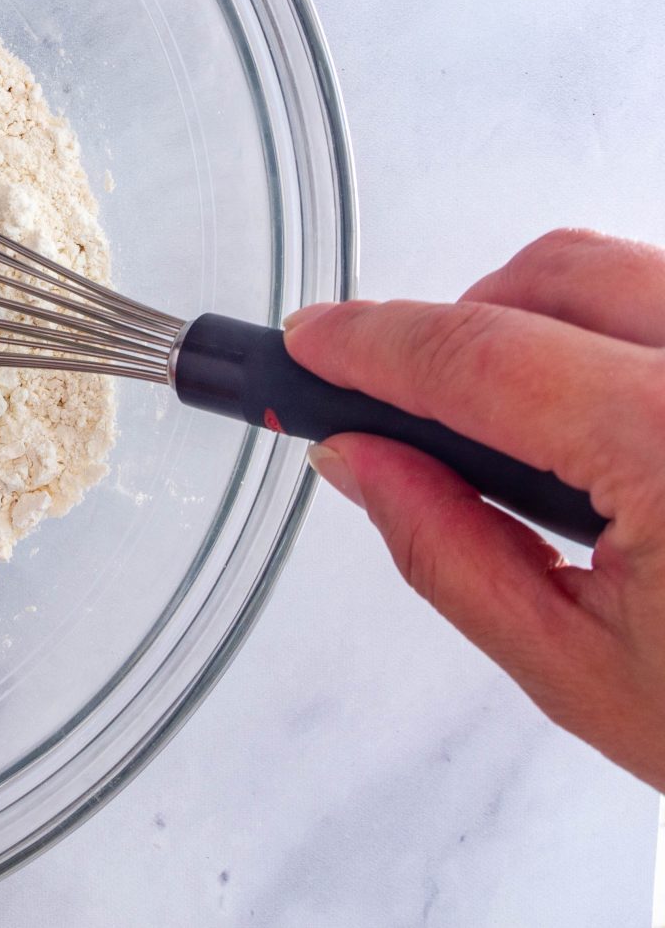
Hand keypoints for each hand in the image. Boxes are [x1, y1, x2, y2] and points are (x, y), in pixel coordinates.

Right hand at [283, 228, 664, 789]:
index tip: (314, 343)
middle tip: (416, 403)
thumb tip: (361, 463)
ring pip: (641, 274)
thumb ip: (447, 550)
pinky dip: (640, 343)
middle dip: (463, 319)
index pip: (479, 354)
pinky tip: (636, 434)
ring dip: (560, 324)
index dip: (372, 342)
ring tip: (549, 438)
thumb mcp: (586, 674)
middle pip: (560, 274)